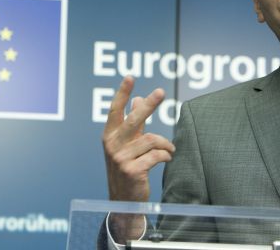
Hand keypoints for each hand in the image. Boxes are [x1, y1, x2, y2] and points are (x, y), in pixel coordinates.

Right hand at [102, 76, 175, 202]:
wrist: (123, 202)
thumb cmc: (127, 168)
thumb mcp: (126, 144)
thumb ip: (132, 123)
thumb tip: (137, 98)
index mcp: (109, 136)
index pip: (115, 110)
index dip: (122, 93)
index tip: (130, 77)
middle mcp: (112, 145)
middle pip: (134, 119)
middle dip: (149, 105)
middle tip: (161, 92)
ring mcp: (121, 158)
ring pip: (151, 140)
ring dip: (165, 143)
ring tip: (170, 148)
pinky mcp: (132, 170)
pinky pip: (157, 155)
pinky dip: (166, 155)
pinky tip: (167, 158)